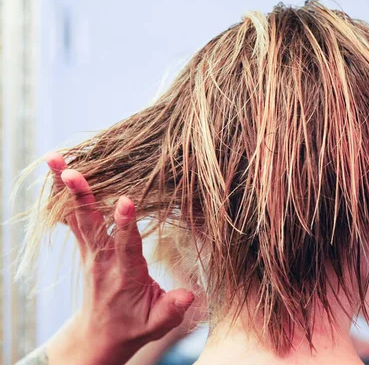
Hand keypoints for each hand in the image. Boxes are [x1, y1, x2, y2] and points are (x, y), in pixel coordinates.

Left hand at [43, 153, 194, 364]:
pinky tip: (56, 170)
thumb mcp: (157, 325)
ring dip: (64, 188)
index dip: (126, 223)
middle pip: (90, 224)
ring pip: (76, 215)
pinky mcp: (85, 246)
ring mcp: (89, 251)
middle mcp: (101, 259)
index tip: (126, 200)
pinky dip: (63, 194)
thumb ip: (171, 309)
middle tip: (69, 171)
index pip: (125, 245)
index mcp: (123, 274)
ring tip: (54, 159)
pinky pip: (71, 217)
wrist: (100, 335)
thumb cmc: (134, 326)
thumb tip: (188, 295)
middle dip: (81, 197)